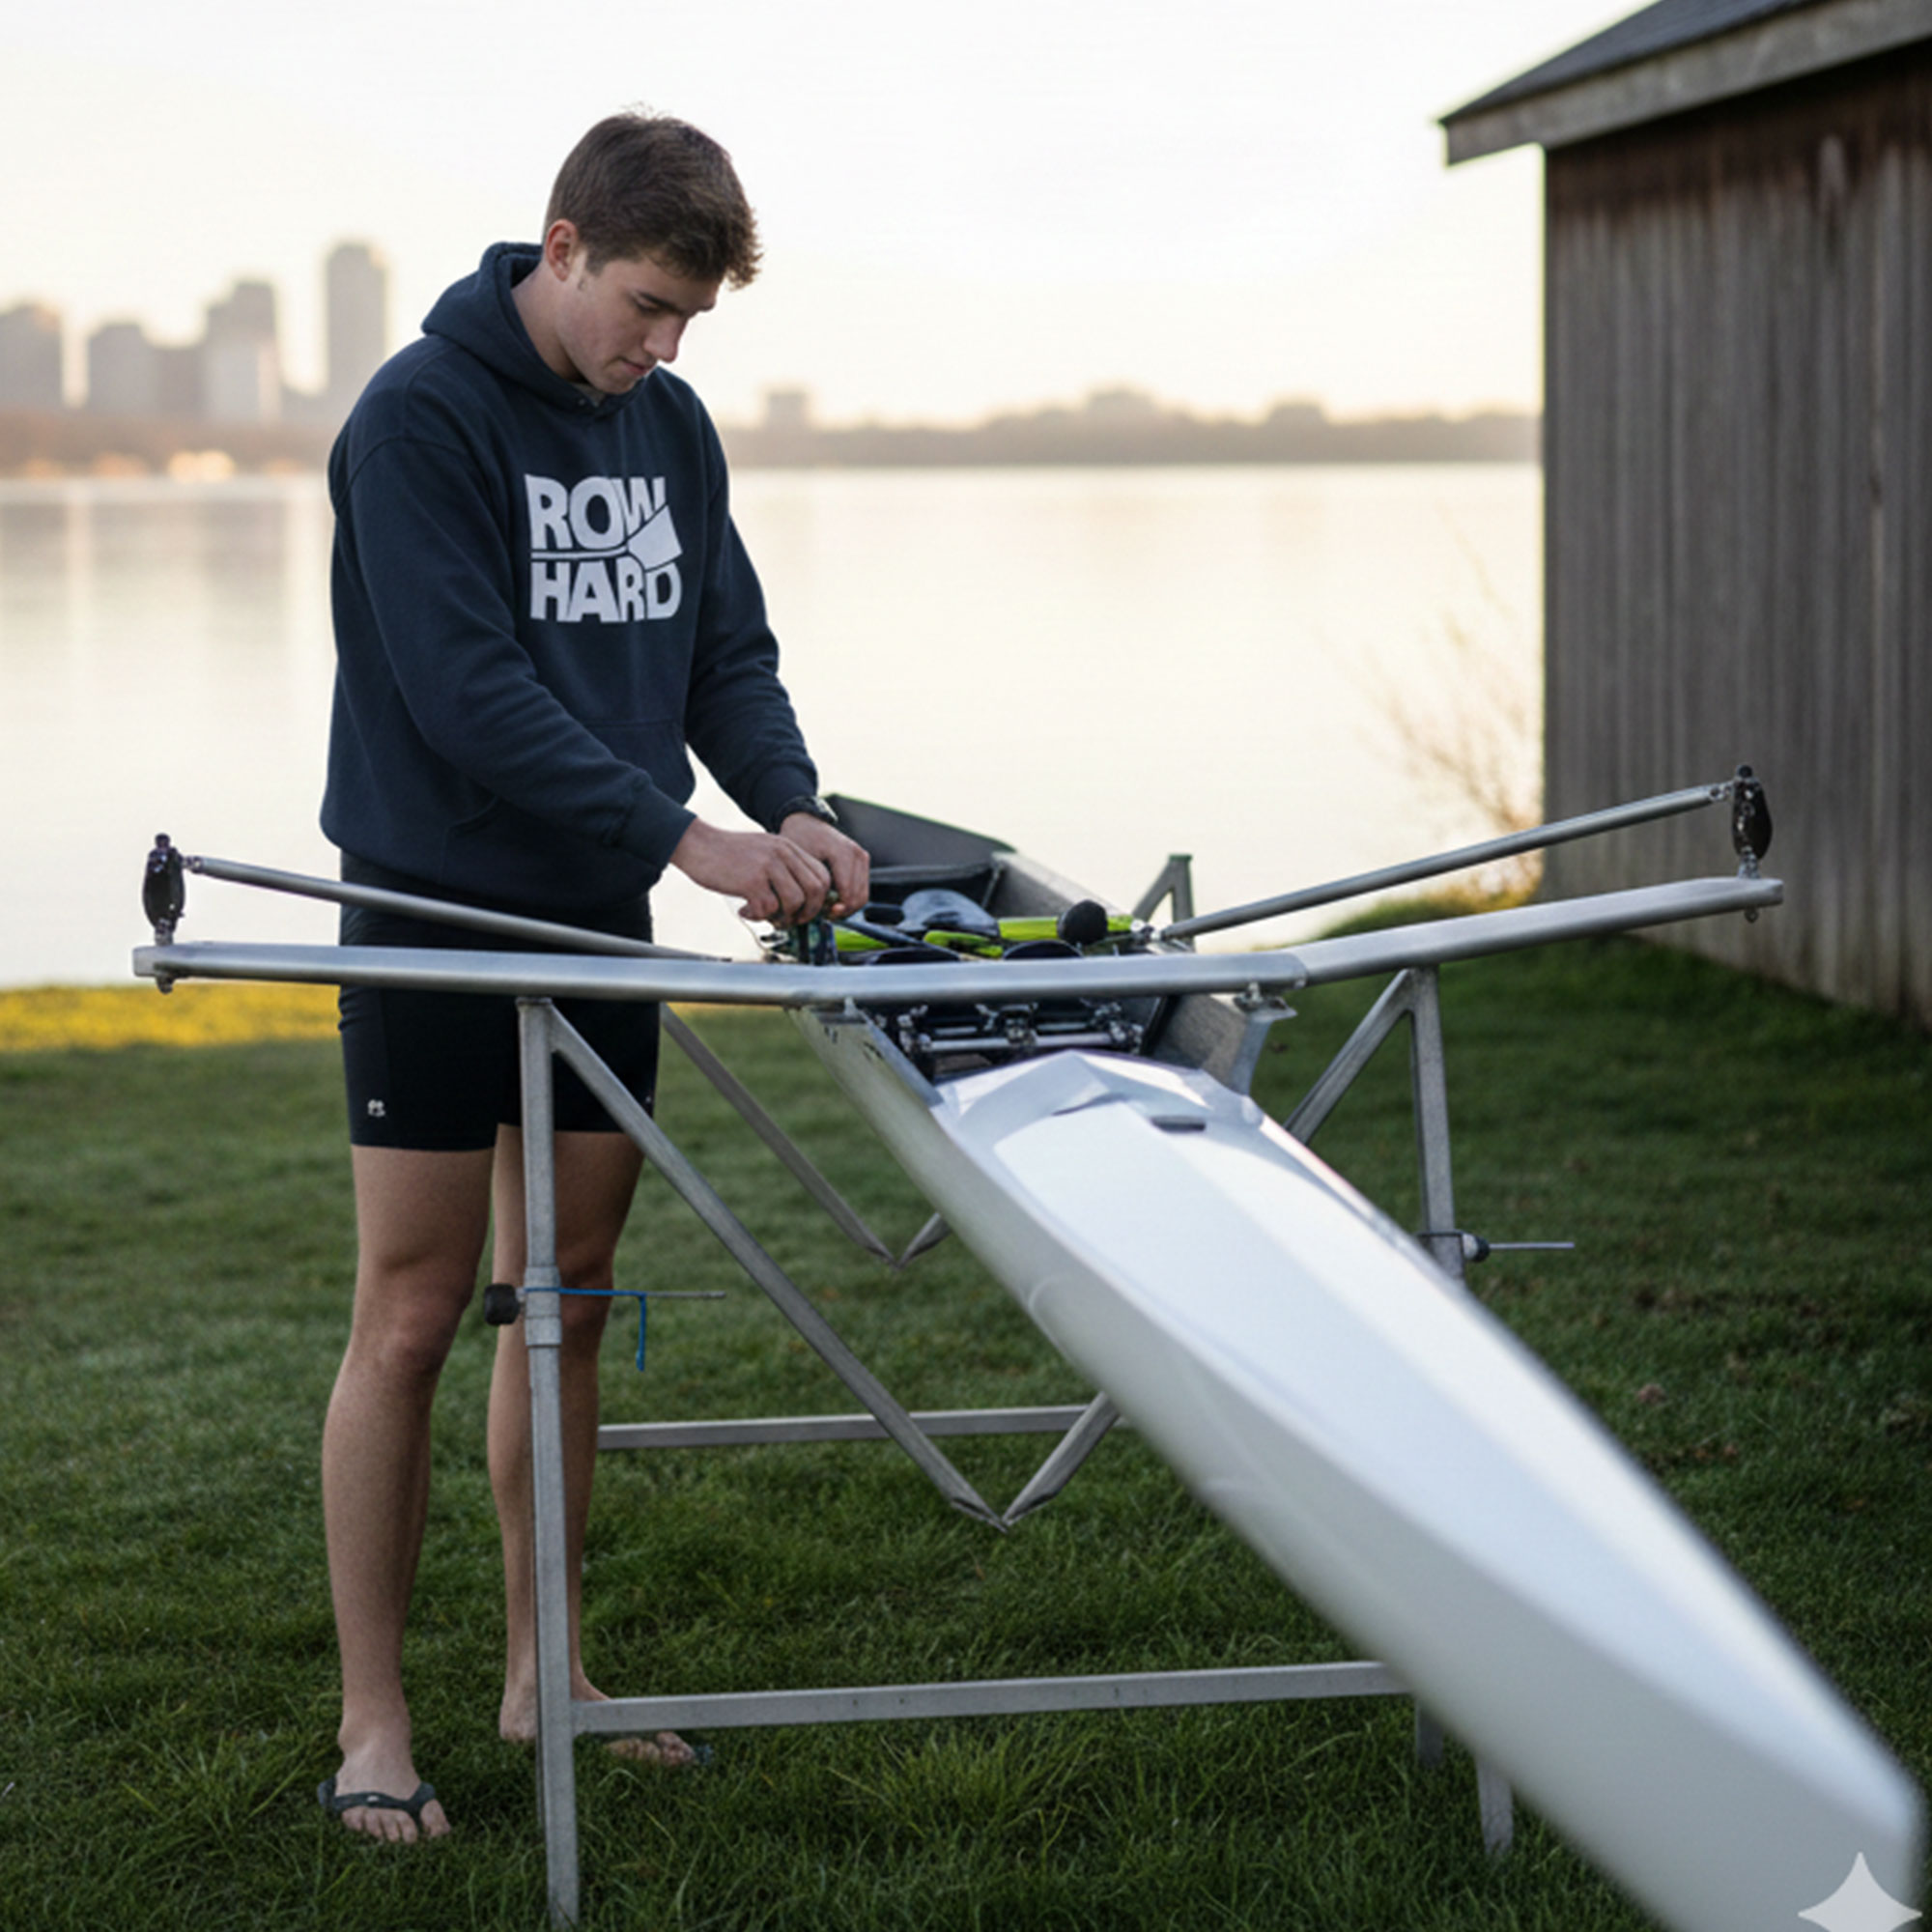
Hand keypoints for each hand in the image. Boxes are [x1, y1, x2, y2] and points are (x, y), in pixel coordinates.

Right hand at [670, 818, 838, 923]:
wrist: (696, 844)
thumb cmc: (727, 853)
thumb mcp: (763, 852)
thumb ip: (783, 869)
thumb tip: (800, 902)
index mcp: (788, 847)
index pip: (822, 876)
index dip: (819, 900)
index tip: (805, 911)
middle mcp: (782, 854)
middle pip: (815, 890)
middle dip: (806, 913)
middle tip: (788, 919)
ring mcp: (767, 866)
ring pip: (795, 901)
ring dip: (782, 916)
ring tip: (764, 915)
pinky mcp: (751, 880)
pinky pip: (768, 908)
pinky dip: (758, 916)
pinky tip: (745, 910)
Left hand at [779, 814, 869, 917]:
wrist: (805, 823)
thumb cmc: (799, 839)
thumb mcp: (798, 861)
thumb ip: (810, 884)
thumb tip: (818, 909)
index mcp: (842, 852)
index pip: (848, 891)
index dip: (838, 910)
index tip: (822, 915)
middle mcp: (856, 853)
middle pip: (859, 896)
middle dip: (843, 911)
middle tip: (824, 914)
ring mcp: (862, 856)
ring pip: (863, 895)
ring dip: (848, 906)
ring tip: (828, 908)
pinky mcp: (862, 861)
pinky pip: (862, 888)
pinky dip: (850, 898)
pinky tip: (834, 899)